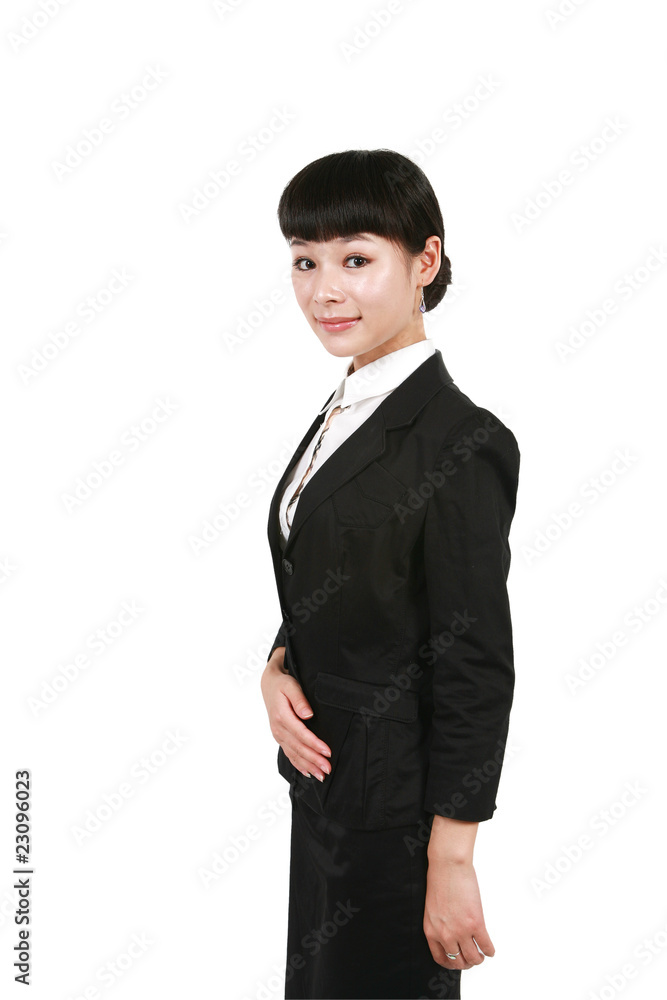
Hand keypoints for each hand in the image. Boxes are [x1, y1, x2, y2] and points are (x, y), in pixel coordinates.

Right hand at [260, 648, 331, 780]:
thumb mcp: (291, 686)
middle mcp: (278, 728)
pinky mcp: (280, 737)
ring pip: (294, 754)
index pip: (301, 734)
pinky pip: (289, 754)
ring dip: (308, 766)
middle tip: (328, 769)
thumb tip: (308, 714)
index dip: (314, 744)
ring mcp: (278, 734)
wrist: (269, 685)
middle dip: (314, 760)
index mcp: (282, 716)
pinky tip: (308, 772)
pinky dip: (299, 764)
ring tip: (321, 775)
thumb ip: (299, 700)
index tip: (327, 752)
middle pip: (298, 748)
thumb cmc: (282, 684)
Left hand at [424, 857, 494, 971]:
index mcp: (431, 931)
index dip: (452, 963)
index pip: (441, 958)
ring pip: (473, 958)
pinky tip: (490, 949)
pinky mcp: (475, 923)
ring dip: (479, 958)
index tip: (458, 961)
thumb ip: (439, 924)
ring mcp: (461, 931)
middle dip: (467, 962)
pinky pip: (486, 946)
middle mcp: (445, 935)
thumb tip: (450, 935)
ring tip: (482, 954)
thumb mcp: (432, 909)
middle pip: (459, 962)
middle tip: (472, 957)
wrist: (448, 865)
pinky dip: (490, 950)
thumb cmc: (440, 880)